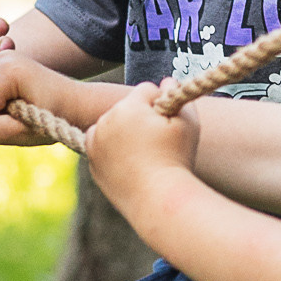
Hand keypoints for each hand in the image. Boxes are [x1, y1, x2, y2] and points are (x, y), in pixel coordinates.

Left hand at [87, 84, 199, 228]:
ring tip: (145, 153)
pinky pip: (103, 145)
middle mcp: (106, 120)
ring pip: (113, 124)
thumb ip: (177, 94)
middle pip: (127, 107)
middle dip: (141, 117)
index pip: (146, 90)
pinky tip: (131, 162)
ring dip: (125, 130)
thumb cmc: (177, 159)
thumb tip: (167, 80)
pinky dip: (113, 149)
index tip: (168, 125)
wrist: (157, 200)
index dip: (161, 104)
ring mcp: (95, 142)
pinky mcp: (92, 161)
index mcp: (129, 107)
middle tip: (157, 142)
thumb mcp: (188, 123)